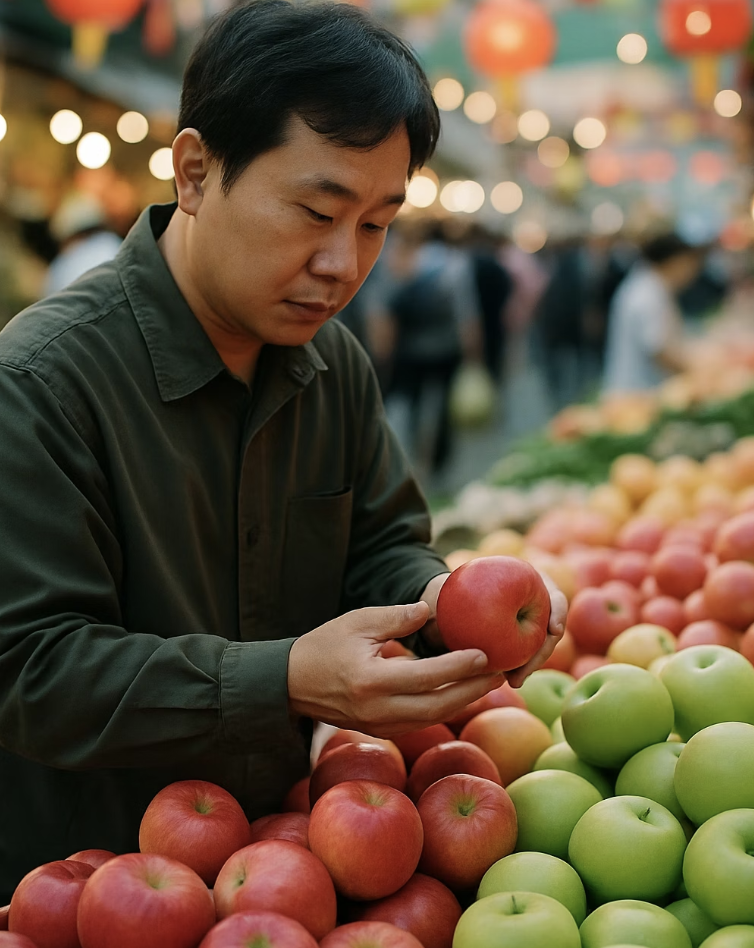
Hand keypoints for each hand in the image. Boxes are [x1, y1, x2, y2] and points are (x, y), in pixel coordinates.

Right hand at [287, 602, 501, 737]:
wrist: (291, 684)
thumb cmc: (323, 646)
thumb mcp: (356, 621)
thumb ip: (395, 617)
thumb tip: (429, 612)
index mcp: (371, 681)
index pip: (426, 677)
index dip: (458, 667)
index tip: (484, 654)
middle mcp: (378, 710)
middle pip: (438, 706)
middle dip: (472, 690)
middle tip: (500, 672)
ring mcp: (379, 725)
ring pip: (432, 718)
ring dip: (463, 702)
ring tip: (489, 682)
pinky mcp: (380, 731)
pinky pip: (421, 722)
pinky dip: (445, 708)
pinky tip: (462, 693)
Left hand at [416, 570, 567, 687]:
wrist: (445, 609)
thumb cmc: (444, 596)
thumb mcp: (441, 594)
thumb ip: (440, 601)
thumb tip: (430, 612)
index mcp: (526, 581)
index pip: (553, 594)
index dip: (559, 611)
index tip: (553, 629)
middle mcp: (533, 603)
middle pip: (550, 628)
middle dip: (543, 651)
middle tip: (525, 668)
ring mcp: (528, 626)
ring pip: (539, 646)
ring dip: (531, 664)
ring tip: (515, 680)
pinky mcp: (519, 646)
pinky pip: (524, 658)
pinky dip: (520, 669)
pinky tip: (509, 681)